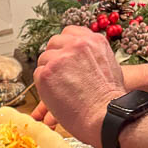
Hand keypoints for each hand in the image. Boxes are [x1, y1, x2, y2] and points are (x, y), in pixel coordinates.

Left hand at [33, 25, 126, 147]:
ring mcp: (60, 58)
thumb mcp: (109, 66)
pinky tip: (54, 95)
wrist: (105, 115)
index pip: (69, 32)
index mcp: (93, 40)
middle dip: (54, 58)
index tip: (64, 55)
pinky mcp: (48, 73)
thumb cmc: (109, 99)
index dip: (64, 45)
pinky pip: (38, 74)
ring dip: (48, 73)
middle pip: (53, 43)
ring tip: (59, 89)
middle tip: (58, 75)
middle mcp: (77, 44)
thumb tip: (79, 59)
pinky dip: (43, 86)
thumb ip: (92, 56)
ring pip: (44, 59)